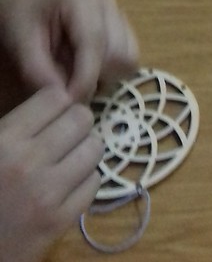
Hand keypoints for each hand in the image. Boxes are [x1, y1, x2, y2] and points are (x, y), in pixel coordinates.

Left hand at [0, 0, 137, 102]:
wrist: (28, 3)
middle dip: (97, 77)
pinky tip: (87, 67)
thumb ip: (38, 71)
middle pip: (120, 55)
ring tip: (77, 74)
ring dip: (106, 76)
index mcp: (81, 1)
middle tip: (70, 84)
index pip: (96, 45)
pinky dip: (112, 71)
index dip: (85, 79)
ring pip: (129, 59)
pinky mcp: (123, 26)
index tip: (68, 101)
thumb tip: (65, 98)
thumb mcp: (20, 44)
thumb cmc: (22, 20)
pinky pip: (129, 58)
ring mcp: (118, 13)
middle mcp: (107, 4)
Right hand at [0, 87, 102, 261]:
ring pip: (95, 148)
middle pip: (82, 118)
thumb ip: (19, 126)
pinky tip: (68, 186)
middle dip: (76, 125)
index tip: (52, 117)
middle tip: (65, 138)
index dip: (57, 105)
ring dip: (84, 151)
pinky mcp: (59, 222)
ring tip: (69, 160)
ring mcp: (47, 194)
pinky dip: (85, 182)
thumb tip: (56, 100)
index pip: (56, 98)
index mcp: (5, 140)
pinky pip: (94, 183)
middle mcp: (28, 162)